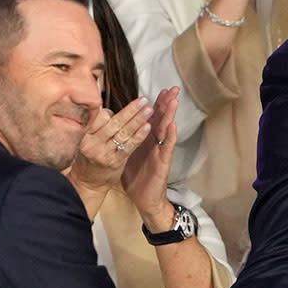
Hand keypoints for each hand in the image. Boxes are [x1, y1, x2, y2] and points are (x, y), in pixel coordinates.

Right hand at [67, 97, 153, 195]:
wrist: (88, 182)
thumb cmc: (89, 156)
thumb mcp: (87, 138)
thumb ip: (97, 124)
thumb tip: (109, 107)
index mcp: (83, 135)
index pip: (98, 116)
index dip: (113, 107)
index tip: (123, 98)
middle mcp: (92, 143)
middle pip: (114, 122)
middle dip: (131, 110)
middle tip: (143, 100)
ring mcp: (103, 153)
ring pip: (123, 132)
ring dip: (138, 119)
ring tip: (149, 110)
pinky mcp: (115, 161)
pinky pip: (129, 145)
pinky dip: (139, 135)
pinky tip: (147, 126)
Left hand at [122, 87, 179, 231]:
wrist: (144, 199)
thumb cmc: (136, 177)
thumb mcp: (127, 153)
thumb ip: (126, 139)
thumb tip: (113, 126)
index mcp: (146, 139)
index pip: (152, 117)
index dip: (156, 103)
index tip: (160, 89)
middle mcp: (155, 143)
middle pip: (162, 119)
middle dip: (167, 103)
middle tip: (173, 88)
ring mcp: (161, 152)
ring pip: (166, 130)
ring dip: (170, 115)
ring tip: (174, 100)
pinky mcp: (163, 163)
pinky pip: (167, 148)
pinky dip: (170, 136)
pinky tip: (173, 125)